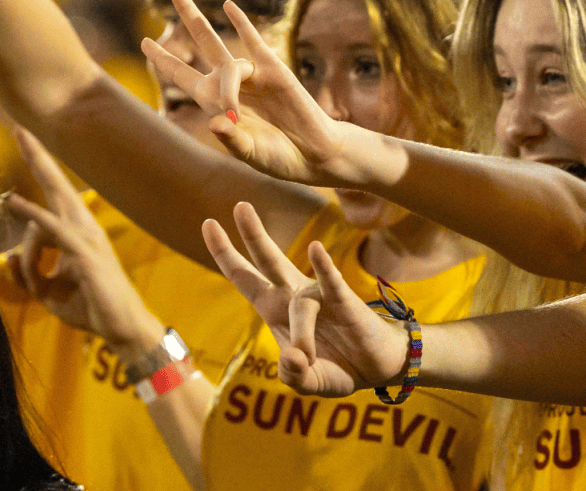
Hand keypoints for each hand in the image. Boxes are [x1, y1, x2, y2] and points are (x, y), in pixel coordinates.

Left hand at [3, 130, 162, 348]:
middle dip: (38, 156)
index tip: (27, 143)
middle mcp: (83, 228)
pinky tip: (13, 203)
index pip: (55, 196)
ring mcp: (85, 237)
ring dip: (25, 210)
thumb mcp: (48, 290)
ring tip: (8, 190)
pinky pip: (52, 229)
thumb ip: (27, 272)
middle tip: (19, 128)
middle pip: (57, 185)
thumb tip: (6, 256)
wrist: (121, 328)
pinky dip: (31, 214)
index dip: (41, 169)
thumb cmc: (90, 308)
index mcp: (77, 232)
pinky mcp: (83, 252)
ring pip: (48, 211)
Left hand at [140, 0, 363, 187]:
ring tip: (235, 117)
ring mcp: (252, 74)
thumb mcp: (250, 153)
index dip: (163, 59)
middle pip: (202, 40)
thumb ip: (232, 139)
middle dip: (187, 12)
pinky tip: (228, 6)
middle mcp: (230, 83)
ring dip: (227, 86)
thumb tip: (218, 122)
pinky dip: (241, 23)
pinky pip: (254, 41)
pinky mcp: (274, 69)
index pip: (182, 75)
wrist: (314, 154)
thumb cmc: (278, 157)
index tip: (143, 41)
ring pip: (229, 64)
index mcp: (214, 103)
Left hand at [202, 202, 406, 396]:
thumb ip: (292, 375)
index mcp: (275, 309)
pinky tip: (318, 249)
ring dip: (302, 334)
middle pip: (267, 260)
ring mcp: (320, 296)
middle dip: (253, 233)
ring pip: (300, 304)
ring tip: (306, 360)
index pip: (244, 276)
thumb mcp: (306, 381)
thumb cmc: (336, 368)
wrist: (377, 369)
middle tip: (240, 205)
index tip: (208, 223)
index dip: (225, 252)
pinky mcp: (345, 302)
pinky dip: (324, 267)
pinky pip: (331, 282)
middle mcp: (294, 296)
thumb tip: (293, 359)